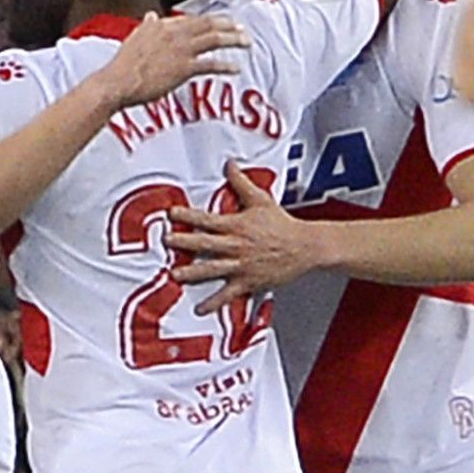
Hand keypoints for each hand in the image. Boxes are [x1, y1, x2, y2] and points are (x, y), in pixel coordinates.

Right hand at [95, 13, 248, 107]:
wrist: (118, 82)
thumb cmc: (123, 65)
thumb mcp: (134, 39)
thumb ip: (147, 27)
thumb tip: (151, 15)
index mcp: (161, 25)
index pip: (191, 19)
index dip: (208, 21)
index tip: (219, 24)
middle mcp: (174, 33)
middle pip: (208, 24)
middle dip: (228, 24)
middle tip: (241, 27)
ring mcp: (181, 50)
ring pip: (214, 39)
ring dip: (233, 39)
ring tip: (246, 41)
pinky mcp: (184, 68)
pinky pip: (211, 64)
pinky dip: (226, 66)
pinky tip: (237, 68)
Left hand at [167, 162, 316, 313]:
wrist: (306, 247)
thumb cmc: (281, 224)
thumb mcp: (261, 199)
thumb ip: (241, 182)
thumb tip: (229, 164)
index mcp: (236, 225)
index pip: (207, 219)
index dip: (188, 216)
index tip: (171, 213)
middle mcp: (236, 245)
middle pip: (205, 244)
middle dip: (184, 243)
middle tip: (167, 241)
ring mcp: (241, 266)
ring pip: (213, 269)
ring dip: (193, 272)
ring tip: (175, 274)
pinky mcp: (248, 282)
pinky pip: (228, 294)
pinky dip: (214, 303)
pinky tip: (199, 308)